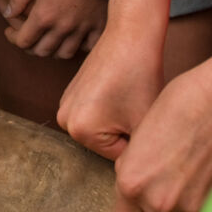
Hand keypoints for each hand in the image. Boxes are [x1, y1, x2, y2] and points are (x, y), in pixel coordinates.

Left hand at [4, 0, 106, 59]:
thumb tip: (8, 14)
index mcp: (44, 16)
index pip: (23, 41)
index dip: (13, 39)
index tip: (10, 32)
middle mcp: (62, 27)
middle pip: (43, 51)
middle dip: (31, 47)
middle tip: (29, 38)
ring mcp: (81, 29)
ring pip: (64, 53)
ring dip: (54, 50)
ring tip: (50, 40)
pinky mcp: (99, 26)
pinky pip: (88, 47)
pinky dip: (79, 47)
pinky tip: (74, 39)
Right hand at [57, 26, 163, 159]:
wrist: (130, 35)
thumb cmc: (141, 77)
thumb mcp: (145, 123)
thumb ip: (140, 155)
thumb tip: (140, 175)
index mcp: (80, 131)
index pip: (118, 156)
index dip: (139, 140)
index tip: (147, 119)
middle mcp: (63, 120)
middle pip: (106, 144)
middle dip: (126, 131)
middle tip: (140, 107)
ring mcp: (64, 105)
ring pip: (101, 129)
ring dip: (118, 120)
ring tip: (131, 97)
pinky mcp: (69, 92)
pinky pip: (94, 113)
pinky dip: (109, 107)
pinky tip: (121, 90)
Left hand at [111, 39, 211, 211]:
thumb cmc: (183, 102)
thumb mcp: (143, 138)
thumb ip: (138, 171)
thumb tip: (144, 191)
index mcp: (130, 182)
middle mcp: (157, 200)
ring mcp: (189, 204)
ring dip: (185, 205)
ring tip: (191, 165)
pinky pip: (206, 207)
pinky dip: (207, 194)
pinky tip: (210, 164)